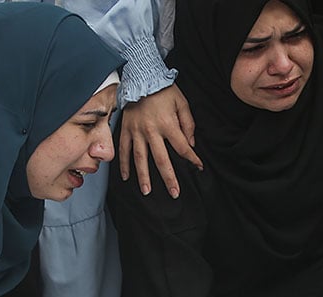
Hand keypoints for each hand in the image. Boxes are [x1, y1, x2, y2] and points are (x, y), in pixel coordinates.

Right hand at [118, 84, 201, 198]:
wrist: (140, 76)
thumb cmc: (163, 90)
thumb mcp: (182, 102)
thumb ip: (188, 123)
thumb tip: (191, 144)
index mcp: (168, 124)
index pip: (183, 147)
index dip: (192, 159)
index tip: (199, 167)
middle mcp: (152, 130)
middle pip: (161, 159)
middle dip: (169, 178)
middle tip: (174, 193)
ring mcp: (136, 131)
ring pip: (140, 158)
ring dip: (144, 177)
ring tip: (147, 191)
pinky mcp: (125, 129)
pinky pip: (123, 149)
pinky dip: (123, 164)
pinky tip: (126, 177)